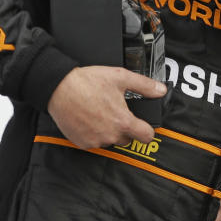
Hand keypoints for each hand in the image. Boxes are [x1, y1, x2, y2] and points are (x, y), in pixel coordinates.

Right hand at [47, 65, 165, 149]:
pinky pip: (95, 142)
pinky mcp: (82, 143)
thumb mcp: (121, 77)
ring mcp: (95, 141)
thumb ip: (144, 86)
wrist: (59, 89)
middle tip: (118, 112)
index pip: (146, 136)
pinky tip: (92, 119)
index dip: (148, 130)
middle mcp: (110, 135)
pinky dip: (96, 134)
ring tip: (103, 113)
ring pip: (111, 140)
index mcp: (122, 121)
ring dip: (110, 131)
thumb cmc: (88, 82)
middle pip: (128, 138)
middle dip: (127, 128)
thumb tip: (160, 90)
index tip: (146, 126)